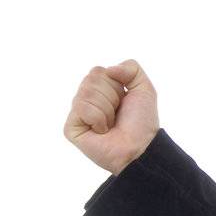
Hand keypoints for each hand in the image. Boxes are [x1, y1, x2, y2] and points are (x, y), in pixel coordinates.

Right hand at [64, 59, 159, 174]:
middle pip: (91, 79)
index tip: (124, 100)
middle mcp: (86, 99)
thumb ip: (131, 68)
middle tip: (117, 114)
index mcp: (101, 89)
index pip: (98, 71)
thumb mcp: (144, 88)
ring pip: (86, 92)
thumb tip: (109, 69)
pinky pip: (82, 108)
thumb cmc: (141, 121)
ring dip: (107, 109)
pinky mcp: (70, 127)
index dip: (116, 84)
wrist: (140, 146)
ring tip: (110, 124)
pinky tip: (101, 131)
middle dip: (112, 96)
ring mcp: (77, 113)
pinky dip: (98, 119)